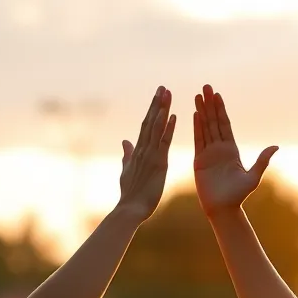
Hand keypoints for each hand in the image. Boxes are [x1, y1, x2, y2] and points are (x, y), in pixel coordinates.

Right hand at [116, 86, 176, 221]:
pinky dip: (168, 128)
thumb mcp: (126, 171)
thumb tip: (124, 141)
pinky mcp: (158, 163)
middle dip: (156, 104)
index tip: (156, 97)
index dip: (151, 111)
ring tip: (167, 93)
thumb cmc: (129, 195)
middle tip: (162, 87)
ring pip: (156, 127)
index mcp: (137, 151)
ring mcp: (149, 155)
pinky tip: (173, 115)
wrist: (129, 209)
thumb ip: (127, 155)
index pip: (145, 127)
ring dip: (162, 109)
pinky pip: (163, 142)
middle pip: (150, 121)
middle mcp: (143, 149)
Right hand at [193, 84, 276, 215]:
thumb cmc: (239, 196)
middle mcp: (219, 149)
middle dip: (209, 104)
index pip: (225, 125)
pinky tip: (194, 115)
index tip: (217, 95)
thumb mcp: (253, 177)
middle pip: (213, 121)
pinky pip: (197, 141)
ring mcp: (208, 154)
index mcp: (231, 150)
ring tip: (197, 96)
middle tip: (205, 87)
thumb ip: (262, 160)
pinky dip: (195, 127)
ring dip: (201, 112)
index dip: (221, 109)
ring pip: (204, 128)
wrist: (223, 209)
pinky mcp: (199, 161)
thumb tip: (275, 146)